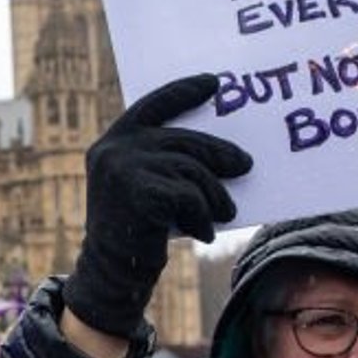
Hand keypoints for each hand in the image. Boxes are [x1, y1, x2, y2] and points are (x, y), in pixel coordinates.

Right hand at [66, 75, 254, 339]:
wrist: (112, 273)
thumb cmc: (136, 231)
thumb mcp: (145, 186)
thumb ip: (165, 162)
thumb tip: (223, 152)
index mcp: (113, 142)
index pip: (152, 105)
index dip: (183, 92)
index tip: (213, 83)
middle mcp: (114, 150)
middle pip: (182, 139)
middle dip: (218, 153)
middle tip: (246, 165)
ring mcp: (123, 170)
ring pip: (191, 169)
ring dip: (214, 194)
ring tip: (224, 213)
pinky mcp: (140, 193)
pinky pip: (190, 196)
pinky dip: (203, 217)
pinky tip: (203, 234)